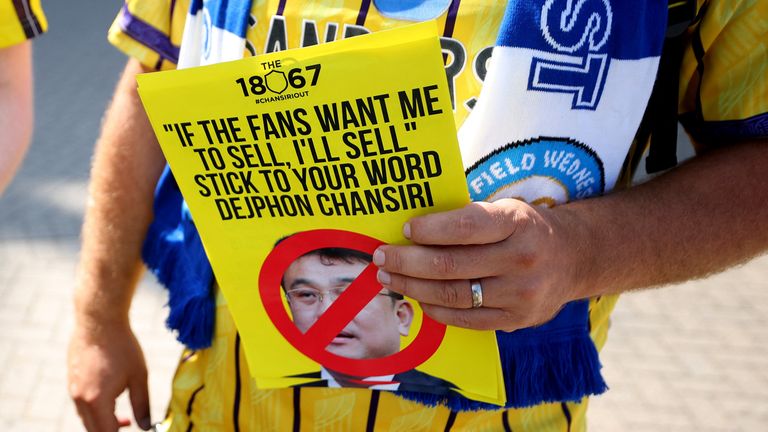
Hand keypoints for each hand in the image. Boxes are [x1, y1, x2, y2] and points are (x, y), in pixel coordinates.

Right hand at [68, 322, 150, 430]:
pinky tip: (111, 396)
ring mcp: (72, 389)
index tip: (132, 428)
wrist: (99, 320)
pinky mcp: (71, 380)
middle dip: (111, 430)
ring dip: (103, 421)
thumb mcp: (139, 376)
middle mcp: (80, 398)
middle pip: (93, 430)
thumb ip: (142, 404)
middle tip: (130, 423)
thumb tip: (145, 426)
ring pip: (86, 418)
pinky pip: (81, 404)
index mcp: (97, 400)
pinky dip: (95, 408)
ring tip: (123, 414)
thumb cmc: (123, 346)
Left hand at [373, 199, 589, 331]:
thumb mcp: (506, 210)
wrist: (574, 259)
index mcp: (517, 223)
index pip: (465, 227)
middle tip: (381, 257)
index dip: (429, 229)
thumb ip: (469, 218)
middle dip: (407, 261)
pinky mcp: (516, 320)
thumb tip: (412, 230)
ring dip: (413, 286)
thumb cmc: (526, 229)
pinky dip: (436, 309)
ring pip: (453, 295)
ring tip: (390, 277)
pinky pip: (465, 319)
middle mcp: (521, 259)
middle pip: (450, 265)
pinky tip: (419, 298)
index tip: (405, 230)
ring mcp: (520, 294)